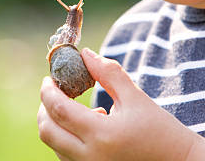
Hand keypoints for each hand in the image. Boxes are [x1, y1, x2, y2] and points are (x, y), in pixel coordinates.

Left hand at [37, 48, 204, 160]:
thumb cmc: (159, 129)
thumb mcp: (135, 97)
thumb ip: (109, 73)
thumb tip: (85, 53)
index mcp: (103, 135)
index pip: (59, 110)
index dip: (48, 91)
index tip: (49, 78)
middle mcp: (91, 158)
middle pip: (47, 131)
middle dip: (45, 107)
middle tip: (54, 91)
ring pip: (54, 145)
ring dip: (55, 123)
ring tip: (77, 109)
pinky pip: (65, 156)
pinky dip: (65, 139)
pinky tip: (86, 128)